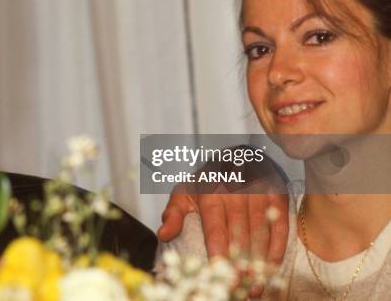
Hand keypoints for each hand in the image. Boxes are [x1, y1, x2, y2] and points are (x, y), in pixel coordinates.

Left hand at [157, 190, 288, 296]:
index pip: (216, 229)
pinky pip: (280, 224)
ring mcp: (259, 192)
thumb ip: (173, 213)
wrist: (234, 156)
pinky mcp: (276, 194)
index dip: (219, 254)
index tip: (219, 275)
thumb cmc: (206, 181)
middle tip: (238, 288)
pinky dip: (277, 248)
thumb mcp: (184, 191)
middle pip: (240, 234)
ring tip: (255, 286)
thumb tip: (163, 234)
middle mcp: (236, 191)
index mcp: (211, 193)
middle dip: (240, 264)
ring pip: (261, 232)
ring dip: (259, 262)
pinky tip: (271, 268)